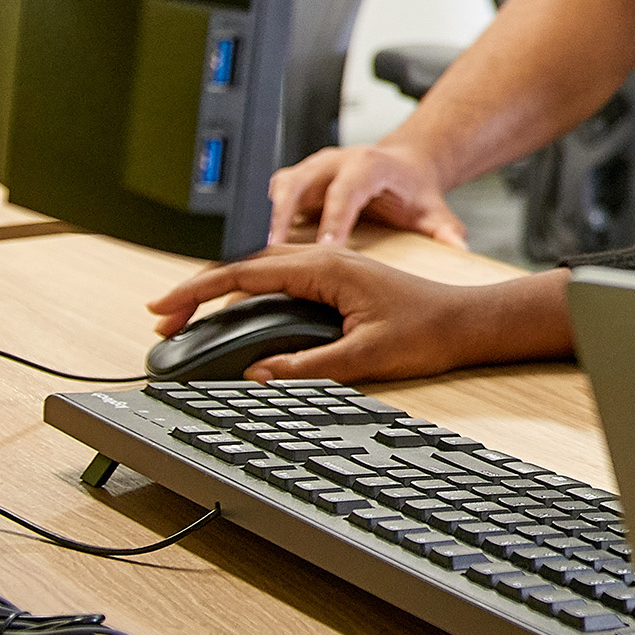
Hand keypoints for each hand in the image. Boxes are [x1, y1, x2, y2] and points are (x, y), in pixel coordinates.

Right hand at [146, 246, 573, 382]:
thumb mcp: (366, 357)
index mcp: (326, 268)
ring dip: (223, 293)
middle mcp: (325, 259)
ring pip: (262, 272)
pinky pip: (281, 280)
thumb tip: (258, 375)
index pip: (246, 273)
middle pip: (246, 267)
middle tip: (164, 323)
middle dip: (200, 292)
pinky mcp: (339, 281)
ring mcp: (332, 268)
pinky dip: (249, 295)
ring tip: (188, 321)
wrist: (470, 322)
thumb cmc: (428, 331)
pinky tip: (237, 316)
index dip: (198, 291)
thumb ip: (309, 367)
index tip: (164, 309)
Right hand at [268, 139, 465, 248]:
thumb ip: (444, 229)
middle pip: (299, 182)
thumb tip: (458, 248)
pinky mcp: (298, 182)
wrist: (404, 166)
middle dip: (281, 214)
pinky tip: (255, 249)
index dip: (333, 219)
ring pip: (280, 187)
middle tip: (269, 249)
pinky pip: (273, 198)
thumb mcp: (432, 209)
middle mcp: (334, 162)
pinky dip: (261, 220)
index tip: (325, 248)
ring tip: (252, 251)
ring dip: (264, 217)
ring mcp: (312, 169)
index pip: (345, 192)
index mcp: (367, 165)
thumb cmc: (413, 189)